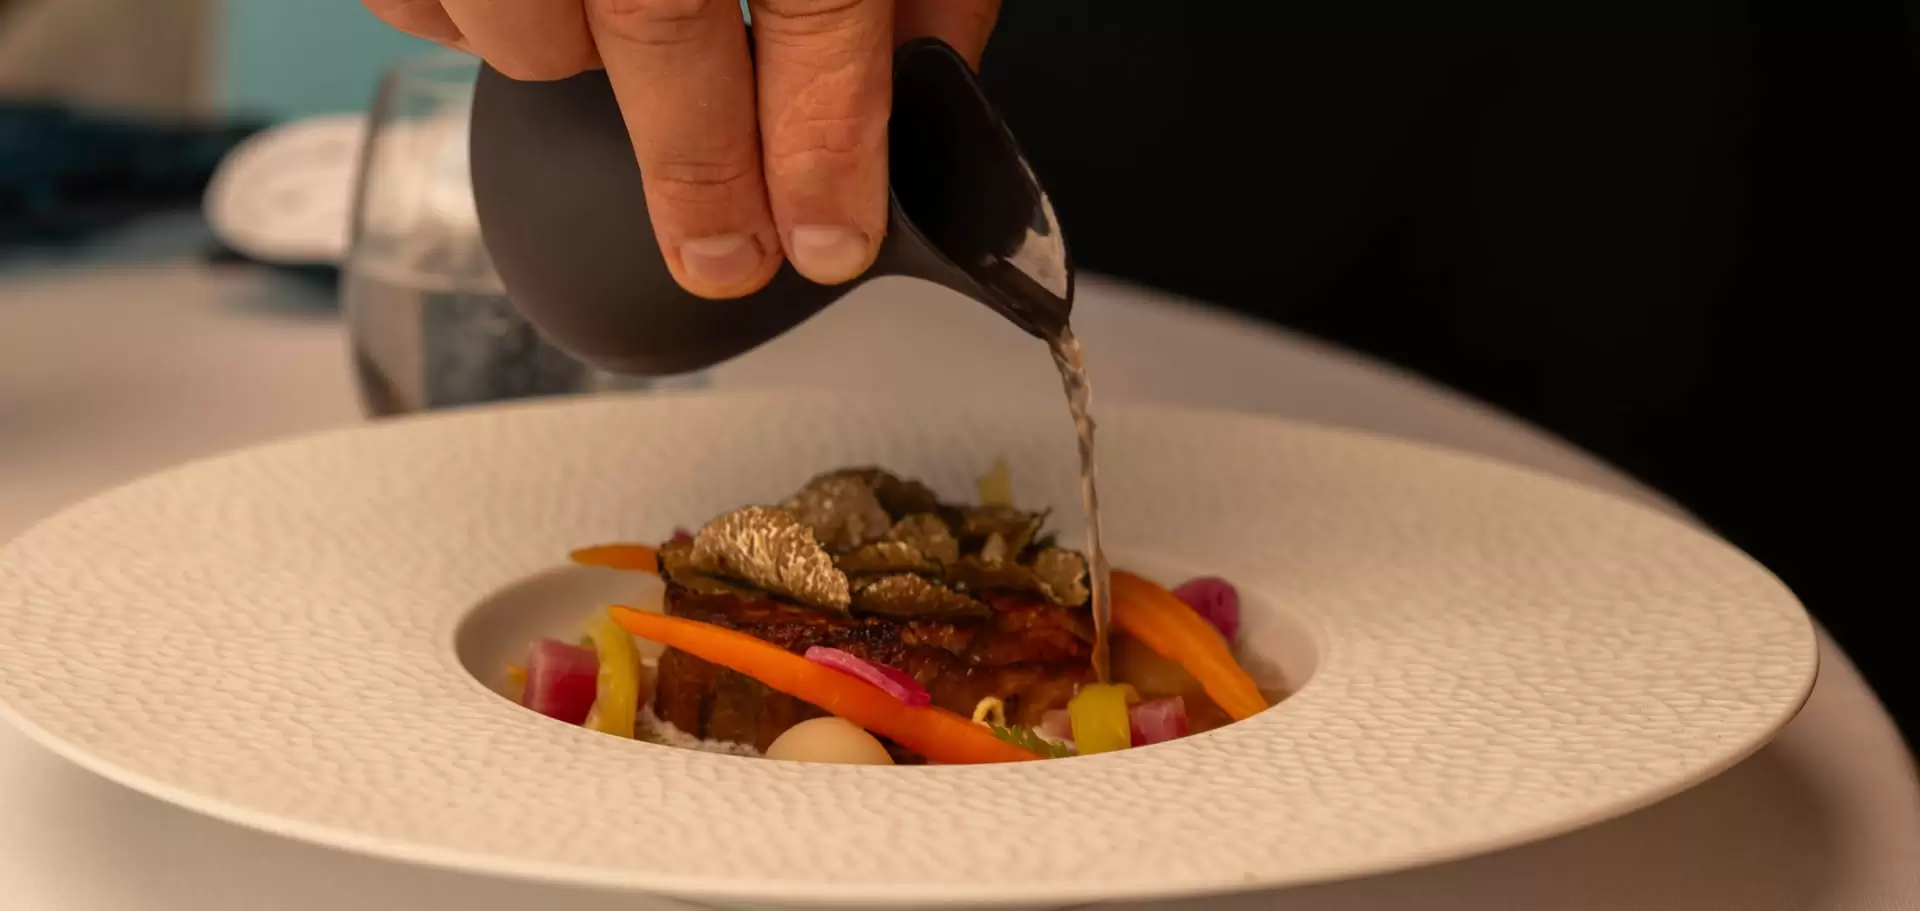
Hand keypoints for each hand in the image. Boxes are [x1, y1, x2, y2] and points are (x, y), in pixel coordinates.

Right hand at [365, 0, 1000, 297]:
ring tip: (617, 32)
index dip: (823, 139)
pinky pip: (421, 2)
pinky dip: (469, 20)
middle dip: (699, 169)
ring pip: (525, 25)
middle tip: (724, 256)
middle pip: (661, 25)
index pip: (814, 4)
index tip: (827, 236)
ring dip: (576, 64)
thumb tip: (931, 73)